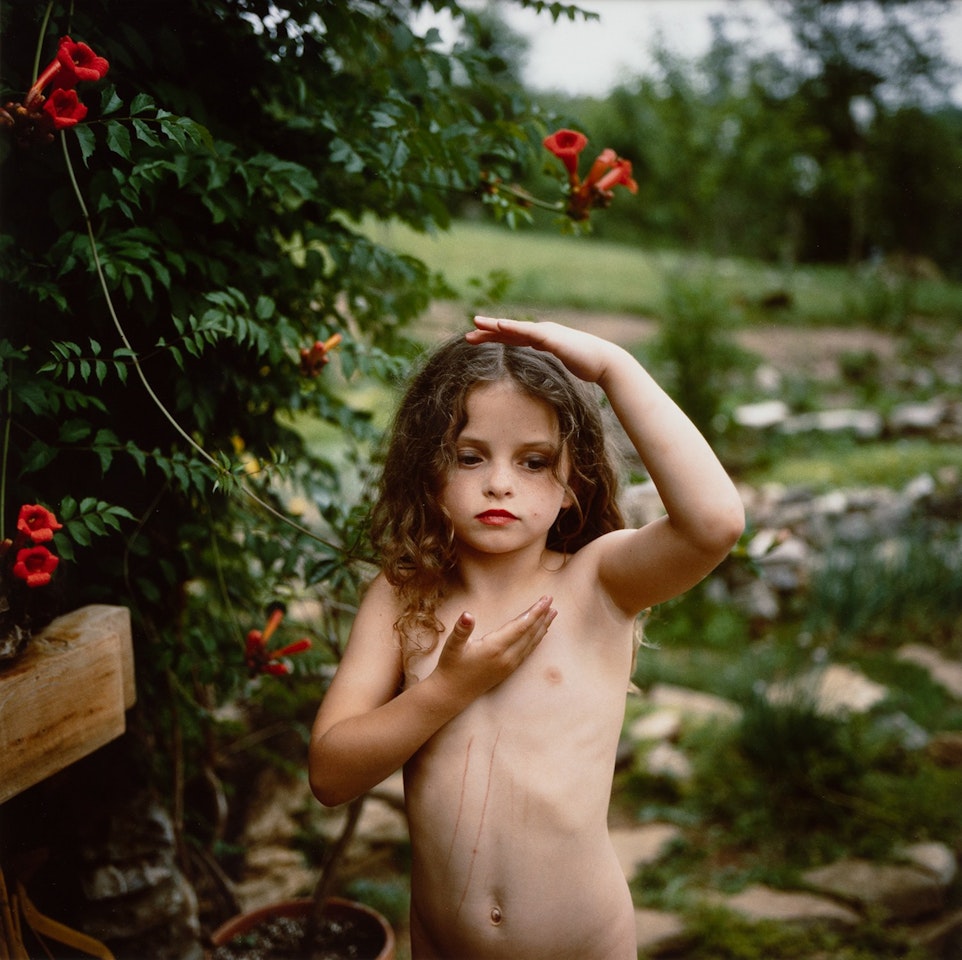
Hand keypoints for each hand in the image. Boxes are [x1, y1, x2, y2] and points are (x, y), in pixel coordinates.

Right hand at [433, 596, 555, 702]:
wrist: (451, 693)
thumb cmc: (451, 666)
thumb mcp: (452, 646)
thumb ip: (461, 629)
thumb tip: (467, 615)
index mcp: (495, 648)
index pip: (521, 626)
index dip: (535, 612)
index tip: (546, 599)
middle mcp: (507, 657)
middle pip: (530, 634)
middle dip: (542, 616)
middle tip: (552, 601)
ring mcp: (509, 665)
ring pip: (531, 643)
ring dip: (543, 627)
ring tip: (552, 614)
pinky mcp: (508, 670)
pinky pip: (528, 651)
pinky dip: (536, 640)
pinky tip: (540, 633)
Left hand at [466, 316, 619, 383]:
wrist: (603, 361)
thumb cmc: (585, 364)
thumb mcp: (561, 364)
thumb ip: (549, 363)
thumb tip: (539, 375)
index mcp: (541, 339)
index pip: (513, 338)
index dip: (494, 337)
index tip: (476, 338)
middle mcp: (541, 332)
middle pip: (509, 331)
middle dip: (488, 331)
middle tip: (468, 333)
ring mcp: (546, 332)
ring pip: (515, 328)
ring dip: (496, 326)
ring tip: (478, 323)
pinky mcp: (551, 337)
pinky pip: (528, 332)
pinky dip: (513, 328)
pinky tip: (500, 326)